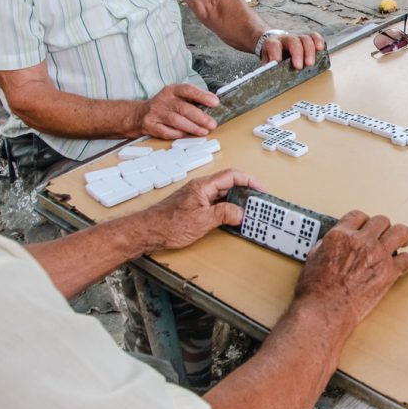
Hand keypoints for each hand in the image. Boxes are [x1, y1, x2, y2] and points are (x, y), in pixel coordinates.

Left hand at [135, 169, 261, 253]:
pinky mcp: (194, 207)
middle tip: (258, 202)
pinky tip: (231, 218)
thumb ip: (224, 214)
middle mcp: (200, 189)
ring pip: (222, 195)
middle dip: (245, 191)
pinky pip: (215, 203)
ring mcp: (197, 198)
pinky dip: (227, 208)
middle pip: (229, 184)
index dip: (249, 180)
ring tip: (248, 211)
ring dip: (236, 201)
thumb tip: (241, 212)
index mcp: (203, 186)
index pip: (231, 176)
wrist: (146, 232)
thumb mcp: (201, 221)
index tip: (260, 189)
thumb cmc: (167, 225)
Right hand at [136, 83, 219, 138]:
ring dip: (192, 127)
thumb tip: (214, 102)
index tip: (215, 102)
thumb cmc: (164, 105)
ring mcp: (156, 113)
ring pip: (176, 121)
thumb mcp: (176, 96)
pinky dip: (178, 134)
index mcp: (172, 90)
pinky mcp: (151, 126)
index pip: (188, 90)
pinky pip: (167, 132)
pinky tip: (188, 135)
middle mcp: (163, 100)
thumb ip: (193, 98)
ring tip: (204, 131)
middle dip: (200, 117)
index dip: (202, 96)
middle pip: (183, 108)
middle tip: (212, 123)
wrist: (139, 114)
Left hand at [259, 31, 325, 69]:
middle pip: (293, 41)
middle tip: (299, 67)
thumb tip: (266, 77)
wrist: (274, 43)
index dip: (276, 53)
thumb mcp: (265, 61)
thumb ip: (266, 67)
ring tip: (310, 63)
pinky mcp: (306, 39)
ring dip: (309, 50)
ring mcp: (297, 38)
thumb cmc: (271, 55)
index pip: (273, 45)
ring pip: (305, 38)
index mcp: (272, 43)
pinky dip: (318, 41)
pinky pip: (314, 36)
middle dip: (297, 53)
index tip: (278, 63)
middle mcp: (285, 39)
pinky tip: (320, 48)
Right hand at [294, 210, 407, 328]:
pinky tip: (407, 263)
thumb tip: (331, 244)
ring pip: (400, 232)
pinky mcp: (389, 272)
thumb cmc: (316, 290)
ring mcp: (377, 255)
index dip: (363, 220)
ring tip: (404, 240)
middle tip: (385, 233)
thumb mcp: (313, 258)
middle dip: (382, 227)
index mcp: (341, 235)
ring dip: (403, 235)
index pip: (357, 216)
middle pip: (381, 221)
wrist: (325, 310)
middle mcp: (361, 241)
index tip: (366, 225)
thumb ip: (325, 246)